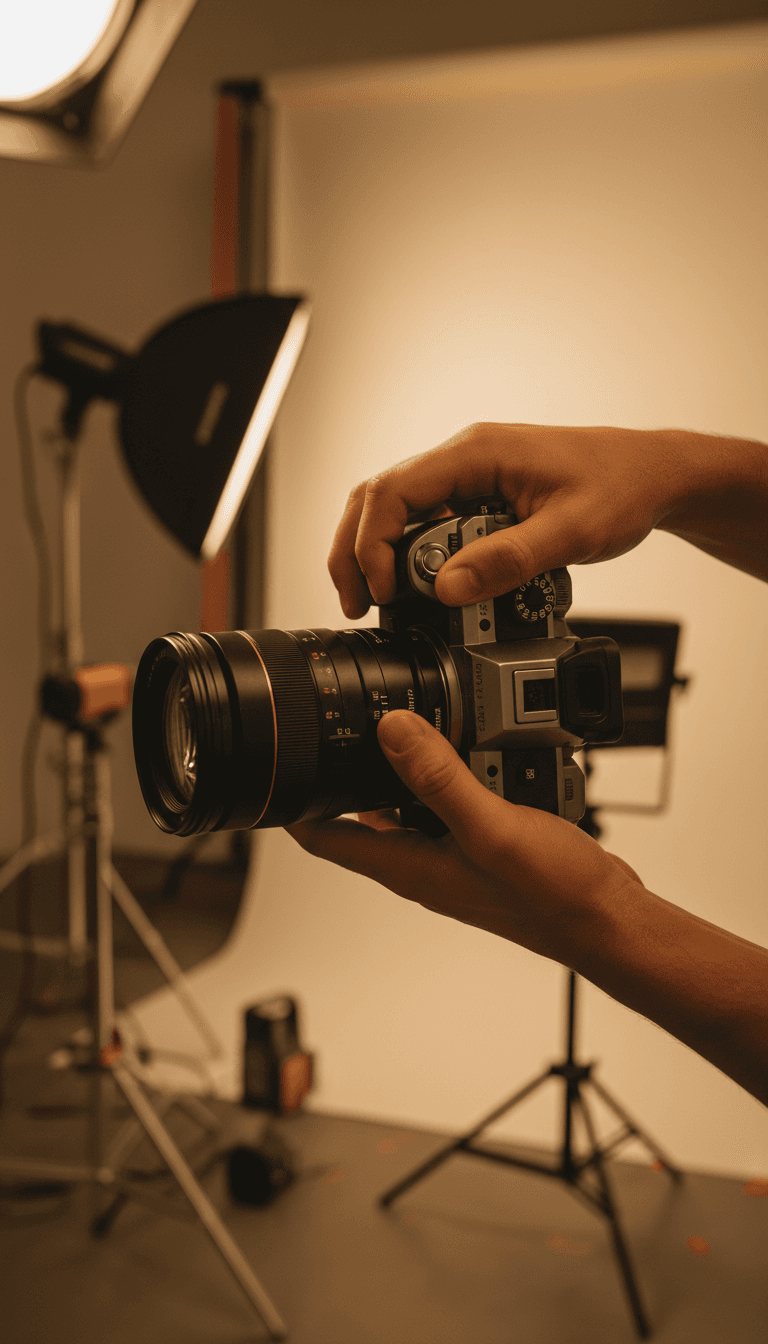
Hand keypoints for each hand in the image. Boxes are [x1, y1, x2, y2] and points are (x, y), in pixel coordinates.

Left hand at [287, 711, 642, 962]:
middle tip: (357, 721)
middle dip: (357, 768)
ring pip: (412, 801)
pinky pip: (454, 802)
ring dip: (415, 765)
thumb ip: (437, 778)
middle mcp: (421, 861)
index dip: (293, 802)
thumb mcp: (489, 826)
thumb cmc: (552, 897)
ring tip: (429, 726)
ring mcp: (452, 854)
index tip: (280, 764)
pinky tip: (482, 750)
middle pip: (363, 811)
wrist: (608, 918)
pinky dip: (458, 772)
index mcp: (406, 864)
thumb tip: (389, 732)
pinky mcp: (483, 845)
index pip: (322, 836)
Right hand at [329, 421, 691, 616]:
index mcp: (477, 453)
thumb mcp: (571, 532)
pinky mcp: (478, 496)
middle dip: (355, 550)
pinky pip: (426, 521)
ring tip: (376, 601)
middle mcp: (464, 457)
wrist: (653, 475)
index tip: (382, 590)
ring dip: (376, 552)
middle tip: (356, 604)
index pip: (393, 491)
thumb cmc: (622, 486)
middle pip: (377, 497)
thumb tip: (446, 589)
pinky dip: (408, 554)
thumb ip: (507, 560)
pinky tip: (415, 587)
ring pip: (396, 509)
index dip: (373, 543)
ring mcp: (468, 476)